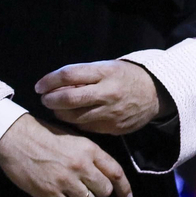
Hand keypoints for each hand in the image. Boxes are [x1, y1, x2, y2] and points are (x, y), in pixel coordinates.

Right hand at [0, 114, 131, 196]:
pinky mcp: (49, 192)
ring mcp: (66, 180)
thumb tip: (102, 174)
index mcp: (90, 150)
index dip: (124, 188)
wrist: (17, 137)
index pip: (116, 173)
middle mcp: (82, 166)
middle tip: (85, 188)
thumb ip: (90, 156)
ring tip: (69, 191)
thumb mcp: (74, 139)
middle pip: (103, 191)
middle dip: (97, 192)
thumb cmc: (45, 135)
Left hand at [36, 60, 166, 134]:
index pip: (69, 75)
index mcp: (105, 73)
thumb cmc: (126, 77)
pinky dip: (76, 122)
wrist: (155, 94)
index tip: (40, 86)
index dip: (50, 80)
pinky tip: (73, 117)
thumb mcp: (108, 68)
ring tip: (57, 109)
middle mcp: (107, 93)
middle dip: (51, 100)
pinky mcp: (113, 128)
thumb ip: (84, 76)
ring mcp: (110, 113)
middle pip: (69, 98)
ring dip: (60, 113)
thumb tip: (57, 85)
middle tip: (44, 99)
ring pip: (74, 117)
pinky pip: (86, 127)